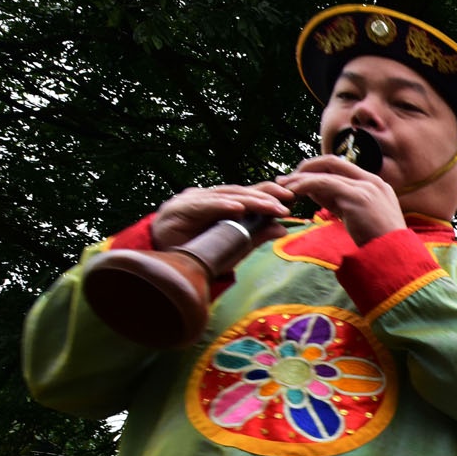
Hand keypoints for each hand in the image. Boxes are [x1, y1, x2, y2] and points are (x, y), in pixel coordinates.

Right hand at [150, 183, 292, 250]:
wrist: (163, 263)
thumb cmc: (198, 253)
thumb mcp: (232, 247)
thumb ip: (254, 237)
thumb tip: (282, 229)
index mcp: (220, 205)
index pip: (248, 196)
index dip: (269, 195)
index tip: (292, 199)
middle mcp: (207, 198)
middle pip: (240, 192)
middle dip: (266, 195)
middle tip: (289, 200)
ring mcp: (193, 200)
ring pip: (225, 196)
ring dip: (251, 201)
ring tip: (272, 206)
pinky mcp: (180, 208)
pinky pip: (204, 205)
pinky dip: (222, 206)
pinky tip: (239, 208)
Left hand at [276, 155, 407, 244]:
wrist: (393, 256)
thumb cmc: (377, 242)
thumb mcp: (356, 217)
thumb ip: (338, 201)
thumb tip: (313, 191)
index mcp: (375, 184)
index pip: (342, 168)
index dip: (318, 170)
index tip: (301, 179)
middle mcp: (372, 181)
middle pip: (332, 162)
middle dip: (307, 167)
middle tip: (287, 179)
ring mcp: (365, 187)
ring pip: (326, 171)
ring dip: (301, 176)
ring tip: (284, 186)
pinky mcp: (357, 196)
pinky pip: (324, 183)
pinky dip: (305, 184)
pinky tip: (293, 191)